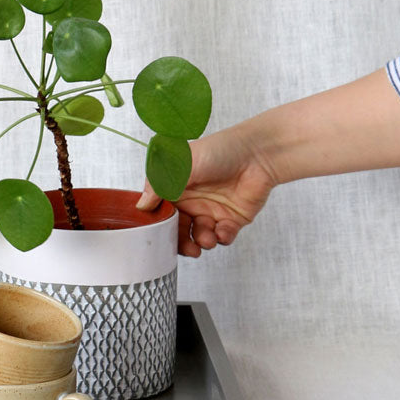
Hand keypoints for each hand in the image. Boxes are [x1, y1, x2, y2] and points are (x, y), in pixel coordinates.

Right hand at [137, 126, 278, 256]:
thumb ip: (159, 186)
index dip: (160, 227)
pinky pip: (223, 236)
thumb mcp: (181, 164)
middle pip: (179, 231)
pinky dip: (221, 238)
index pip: (162, 214)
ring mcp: (211, 211)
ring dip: (202, 241)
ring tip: (207, 238)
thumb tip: (141, 205)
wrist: (258, 153)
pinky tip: (222, 231)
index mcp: (176, 189)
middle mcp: (192, 202)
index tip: (160, 236)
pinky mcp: (232, 219)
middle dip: (181, 243)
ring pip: (200, 237)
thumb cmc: (220, 150)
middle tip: (187, 248)